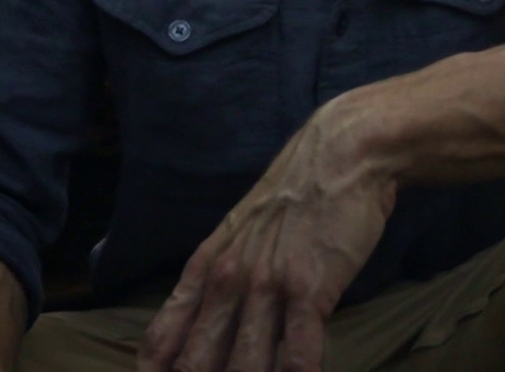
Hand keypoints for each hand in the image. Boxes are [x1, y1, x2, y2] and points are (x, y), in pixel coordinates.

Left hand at [137, 97, 396, 371]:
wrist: (342, 153)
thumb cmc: (296, 191)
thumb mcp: (242, 229)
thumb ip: (224, 273)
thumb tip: (215, 321)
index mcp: (207, 267)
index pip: (162, 336)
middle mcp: (228, 280)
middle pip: (197, 361)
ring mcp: (267, 286)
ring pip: (245, 365)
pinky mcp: (309, 289)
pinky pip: (298, 352)